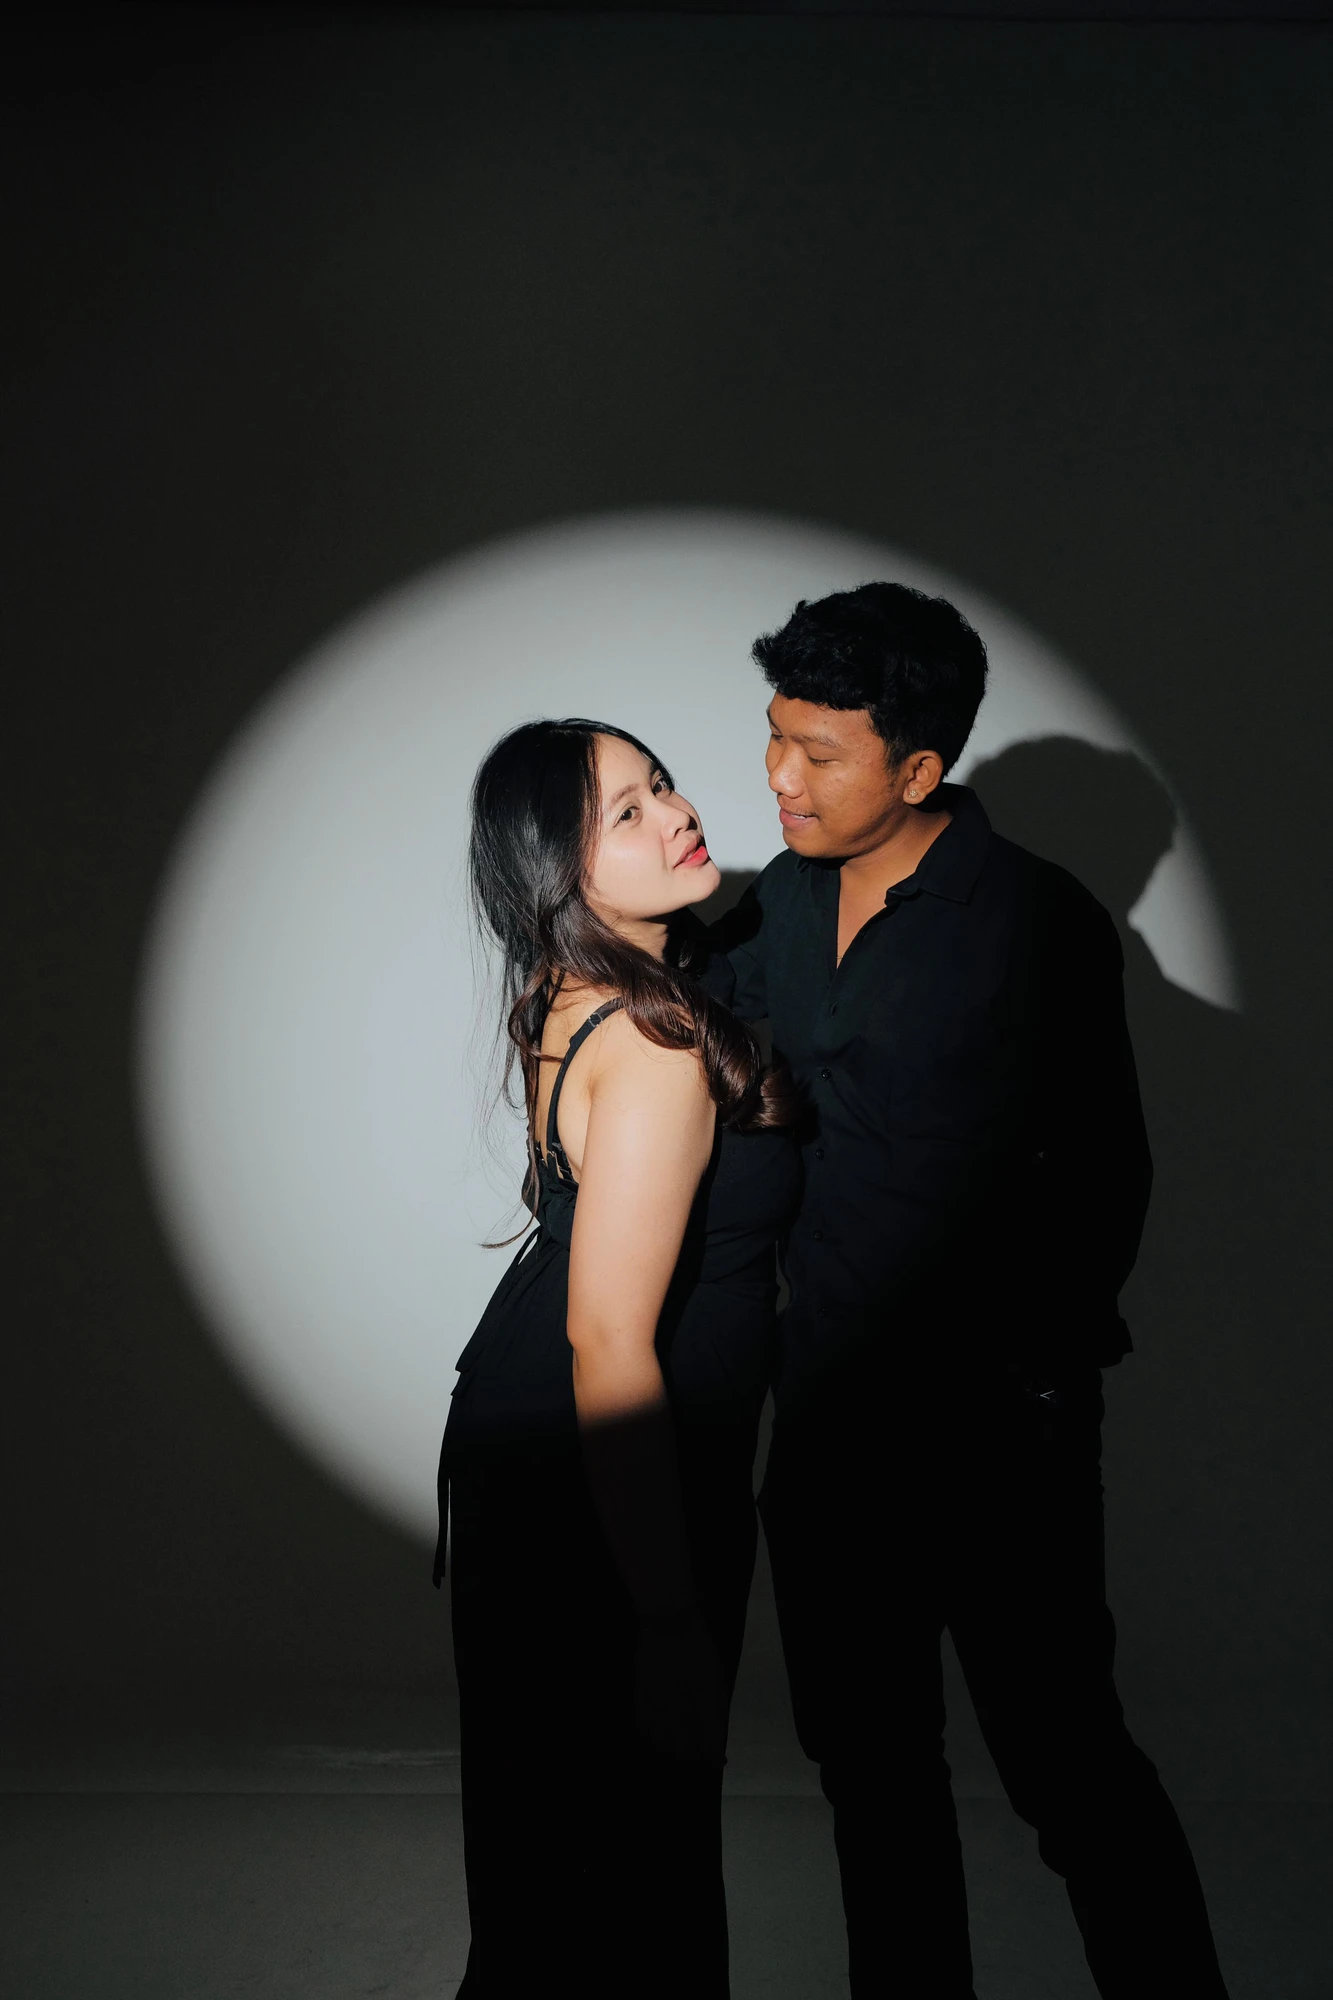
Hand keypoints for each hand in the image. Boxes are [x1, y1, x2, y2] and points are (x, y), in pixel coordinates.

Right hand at [633, 1607, 728, 1764]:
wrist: (668, 1623)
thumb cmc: (698, 1647)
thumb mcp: (716, 1677)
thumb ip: (717, 1709)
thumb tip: (717, 1733)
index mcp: (702, 1707)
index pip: (710, 1746)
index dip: (715, 1757)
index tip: (718, 1760)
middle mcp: (679, 1713)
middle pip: (684, 1753)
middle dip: (693, 1759)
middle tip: (699, 1755)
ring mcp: (657, 1708)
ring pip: (662, 1746)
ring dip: (672, 1753)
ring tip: (679, 1749)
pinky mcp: (640, 1700)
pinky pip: (643, 1730)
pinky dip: (651, 1739)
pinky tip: (657, 1737)